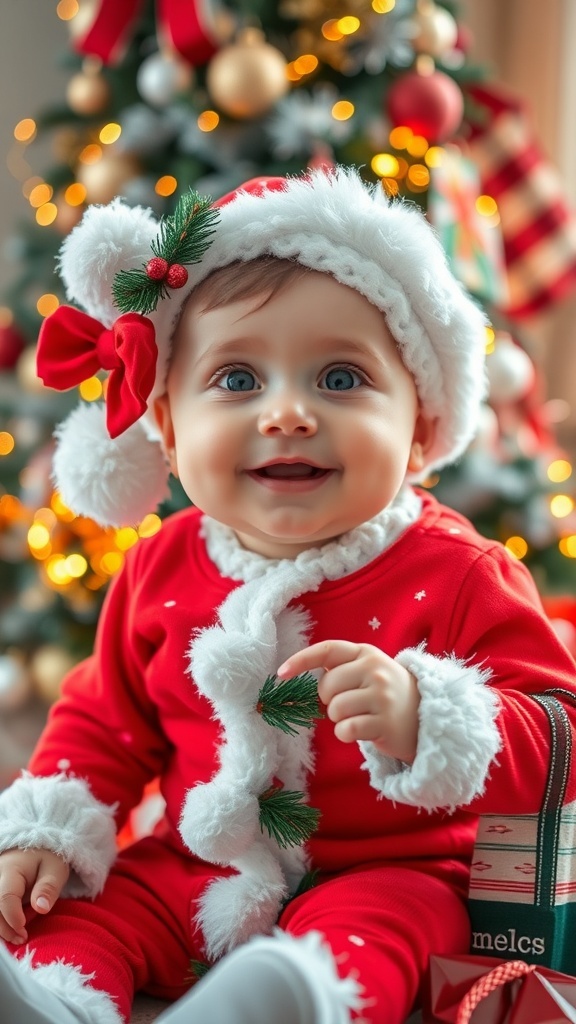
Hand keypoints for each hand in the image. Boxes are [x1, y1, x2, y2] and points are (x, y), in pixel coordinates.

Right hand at [0, 848, 69, 944]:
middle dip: (6, 928)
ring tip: (21, 930)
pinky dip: (3, 921)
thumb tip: (41, 908)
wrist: (36, 851)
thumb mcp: (55, 869)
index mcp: (10, 869)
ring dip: (3, 926)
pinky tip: (15, 924)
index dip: (13, 918)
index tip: (24, 931)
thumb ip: (48, 888)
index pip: (5, 897)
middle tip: (23, 938)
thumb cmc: (47, 859)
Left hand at [277, 640, 419, 762]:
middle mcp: (375, 671)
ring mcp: (382, 696)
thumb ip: (341, 668)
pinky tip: (361, 731)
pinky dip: (346, 734)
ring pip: (335, 710)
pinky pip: (346, 729)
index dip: (301, 660)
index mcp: (366, 653)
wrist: (426, 715)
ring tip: (358, 716)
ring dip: (339, 719)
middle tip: (348, 704)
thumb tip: (297, 674)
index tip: (281, 673)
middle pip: (326, 687)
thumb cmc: (385, 693)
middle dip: (329, 700)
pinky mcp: (385, 723)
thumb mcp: (368, 670)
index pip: (328, 650)